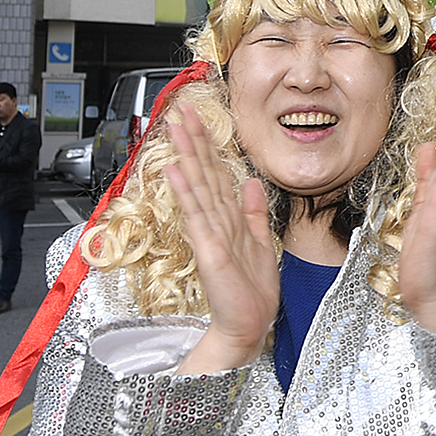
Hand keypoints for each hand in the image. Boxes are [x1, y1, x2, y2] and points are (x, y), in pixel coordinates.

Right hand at [164, 100, 276, 373]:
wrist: (248, 324)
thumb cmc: (251, 290)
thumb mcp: (260, 243)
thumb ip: (253, 212)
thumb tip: (250, 181)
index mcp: (228, 219)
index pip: (215, 174)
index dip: (208, 146)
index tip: (199, 119)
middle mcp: (216, 222)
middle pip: (202, 173)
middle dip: (193, 141)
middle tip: (181, 111)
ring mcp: (209, 234)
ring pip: (197, 187)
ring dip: (186, 157)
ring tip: (175, 129)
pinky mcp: (209, 249)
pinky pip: (197, 215)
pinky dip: (186, 193)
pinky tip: (176, 172)